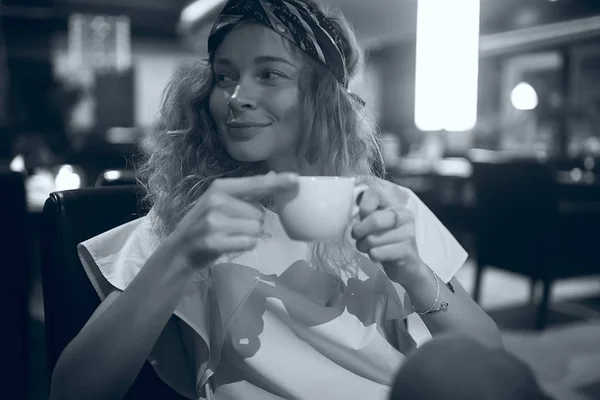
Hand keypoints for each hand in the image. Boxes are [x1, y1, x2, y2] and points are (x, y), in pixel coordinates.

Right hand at [170, 172, 298, 266]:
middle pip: (259, 213)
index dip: (277, 182)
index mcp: (219, 188)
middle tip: (232, 226)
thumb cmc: (204, 224)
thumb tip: (272, 175)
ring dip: (248, 235)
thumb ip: (246, 191)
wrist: (179, 249)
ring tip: (229, 236)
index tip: (296, 178)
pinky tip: (229, 244)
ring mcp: (214, 221)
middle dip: (253, 222)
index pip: (255, 183)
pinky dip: (244, 245)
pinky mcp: (214, 241)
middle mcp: (216, 201)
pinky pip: (248, 242)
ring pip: (256, 229)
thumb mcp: (220, 202)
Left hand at [351, 184, 424, 283]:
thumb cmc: (386, 244)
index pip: (375, 191)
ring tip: (370, 248)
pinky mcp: (407, 251)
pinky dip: (373, 257)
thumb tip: (346, 205)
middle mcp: (405, 216)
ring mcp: (408, 233)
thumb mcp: (376, 225)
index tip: (362, 217)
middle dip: (359, 232)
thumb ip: (366, 213)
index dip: (363, 206)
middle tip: (358, 238)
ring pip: (372, 239)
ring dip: (364, 247)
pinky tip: (380, 257)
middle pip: (374, 219)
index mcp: (396, 206)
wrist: (407, 268)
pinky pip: (377, 253)